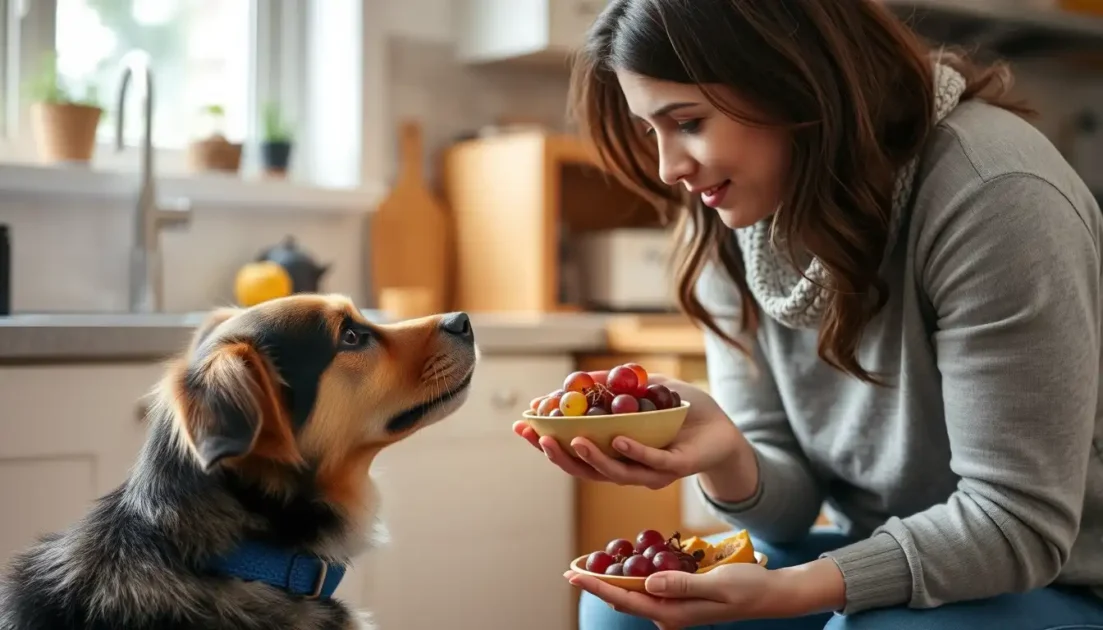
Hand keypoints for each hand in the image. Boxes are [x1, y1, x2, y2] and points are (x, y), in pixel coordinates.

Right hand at [512, 372, 747, 489]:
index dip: (546, 441)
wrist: (725, 430)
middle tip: (535, 437)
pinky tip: (617, 440)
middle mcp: (627, 468)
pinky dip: (633, 453)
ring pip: (613, 472)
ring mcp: (650, 472)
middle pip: (584, 469)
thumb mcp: (645, 388)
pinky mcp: (675, 468)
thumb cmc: (684, 410)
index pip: (573, 452)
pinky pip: (650, 463)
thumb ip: (614, 386)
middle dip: (556, 454)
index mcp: (614, 453)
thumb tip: (577, 380)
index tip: (523, 425)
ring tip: (570, 440)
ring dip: (590, 458)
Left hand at [564, 558, 845, 629]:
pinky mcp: (679, 597)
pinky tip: (624, 563)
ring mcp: (673, 607)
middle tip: (571, 569)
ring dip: (611, 579)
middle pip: (624, 597)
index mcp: (673, 613)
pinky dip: (632, 574)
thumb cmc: (747, 588)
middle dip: (596, 583)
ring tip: (588, 566)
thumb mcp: (715, 585)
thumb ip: (680, 584)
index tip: (575, 575)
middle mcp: (668, 613)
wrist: (771, 595)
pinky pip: (649, 587)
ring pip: (634, 592)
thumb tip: (648, 582)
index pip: (626, 598)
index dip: (597, 586)